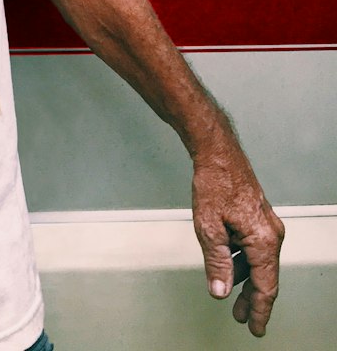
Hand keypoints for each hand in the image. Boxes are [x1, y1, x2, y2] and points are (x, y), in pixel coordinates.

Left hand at [191, 132, 284, 337]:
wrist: (217, 152)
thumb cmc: (214, 183)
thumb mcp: (209, 227)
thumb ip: (216, 263)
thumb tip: (221, 291)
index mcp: (263, 240)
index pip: (265, 286)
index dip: (260, 310)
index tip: (255, 328)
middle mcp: (271, 233)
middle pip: (265, 277)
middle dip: (253, 300)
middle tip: (242, 318)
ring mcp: (267, 224)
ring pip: (260, 263)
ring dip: (247, 281)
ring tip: (233, 297)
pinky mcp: (259, 217)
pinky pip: (255, 248)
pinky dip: (244, 262)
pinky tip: (230, 268)